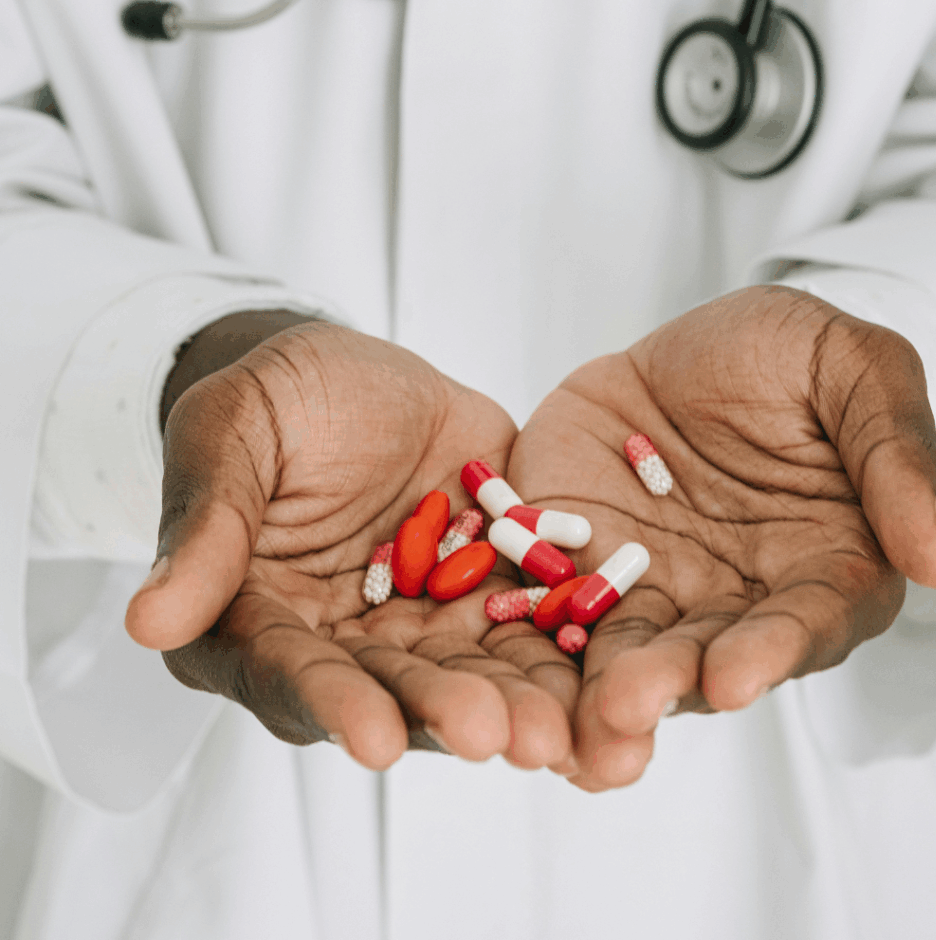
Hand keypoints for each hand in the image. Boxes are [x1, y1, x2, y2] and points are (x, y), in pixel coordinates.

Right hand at [125, 322, 573, 770]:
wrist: (356, 376)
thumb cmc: (274, 400)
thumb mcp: (230, 435)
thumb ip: (206, 526)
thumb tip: (149, 623)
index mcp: (257, 620)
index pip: (289, 672)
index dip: (331, 704)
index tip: (373, 741)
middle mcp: (343, 642)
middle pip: (392, 689)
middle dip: (443, 714)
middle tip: (497, 740)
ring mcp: (421, 620)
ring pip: (469, 671)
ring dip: (516, 703)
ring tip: (561, 733)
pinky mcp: (488, 589)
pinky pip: (529, 623)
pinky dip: (563, 649)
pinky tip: (604, 672)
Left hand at [506, 285, 935, 790]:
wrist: (696, 347)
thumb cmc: (793, 357)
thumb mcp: (857, 373)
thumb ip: (897, 459)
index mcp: (816, 570)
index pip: (800, 624)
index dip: (769, 652)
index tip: (733, 678)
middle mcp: (731, 599)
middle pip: (701, 656)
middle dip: (663, 684)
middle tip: (625, 710)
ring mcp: (647, 585)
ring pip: (620, 648)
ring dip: (590, 688)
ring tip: (567, 725)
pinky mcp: (573, 559)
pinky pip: (545, 599)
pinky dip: (525, 632)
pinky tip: (503, 664)